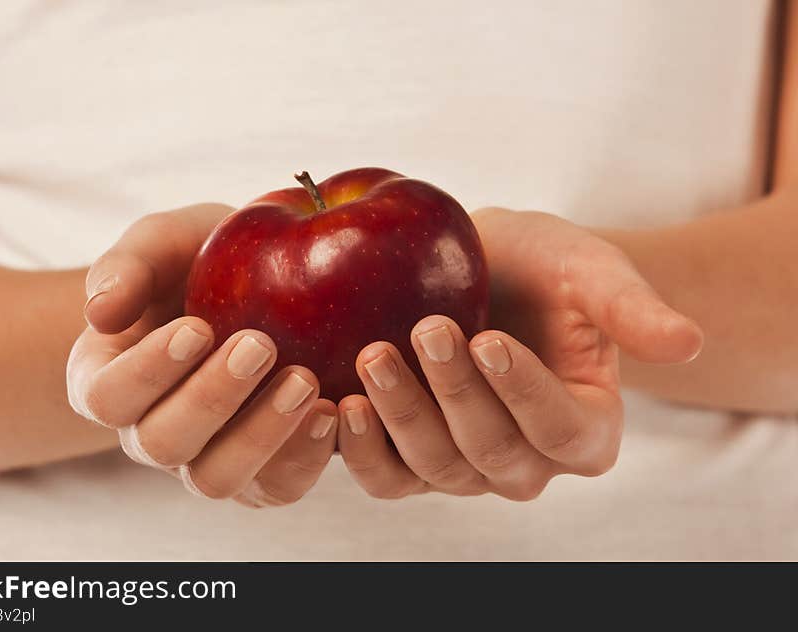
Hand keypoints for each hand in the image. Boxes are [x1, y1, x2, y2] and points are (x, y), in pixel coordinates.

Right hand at [66, 204, 338, 507]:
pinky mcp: (260, 473)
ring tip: (304, 381)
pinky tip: (330, 411)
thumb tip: (99, 312)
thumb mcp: (163, 243)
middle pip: (163, 444)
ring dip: (261, 434)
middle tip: (261, 344)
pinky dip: (305, 456)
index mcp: (108, 380)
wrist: (258, 284)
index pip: (107, 397)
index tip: (198, 329)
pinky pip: (276, 488)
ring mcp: (205, 459)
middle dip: (212, 397)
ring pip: (217, 478)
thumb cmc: (196, 261)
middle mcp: (149, 431)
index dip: (147, 372)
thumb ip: (126, 267)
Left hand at [337, 208, 702, 499]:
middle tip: (425, 330)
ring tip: (373, 358)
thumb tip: (688, 343)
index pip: (561, 430)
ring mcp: (466, 467)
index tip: (488, 339)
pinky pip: (387, 477)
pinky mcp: (413, 459)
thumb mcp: (591, 271)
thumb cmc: (546, 270)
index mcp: (586, 428)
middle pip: (492, 454)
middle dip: (454, 394)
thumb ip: (631, 307)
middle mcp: (529, 462)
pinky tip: (338, 404)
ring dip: (401, 418)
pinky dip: (360, 450)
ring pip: (435, 470)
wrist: (489, 272)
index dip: (524, 392)